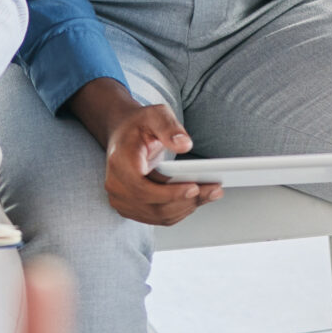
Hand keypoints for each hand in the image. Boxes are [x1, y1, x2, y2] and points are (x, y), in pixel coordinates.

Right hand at [69, 81, 218, 226]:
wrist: (124, 136)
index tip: (194, 187)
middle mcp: (116, 186)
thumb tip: (185, 144)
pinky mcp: (132, 208)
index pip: (142, 188)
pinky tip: (198, 197)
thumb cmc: (140, 125)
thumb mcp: (154, 115)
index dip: (168, 193)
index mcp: (120, 162)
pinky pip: (159, 217)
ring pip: (159, 215)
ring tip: (212, 192)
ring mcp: (122, 200)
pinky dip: (180, 210)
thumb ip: (169, 127)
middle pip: (154, 206)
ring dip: (187, 207)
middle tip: (215, 189)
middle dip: (187, 201)